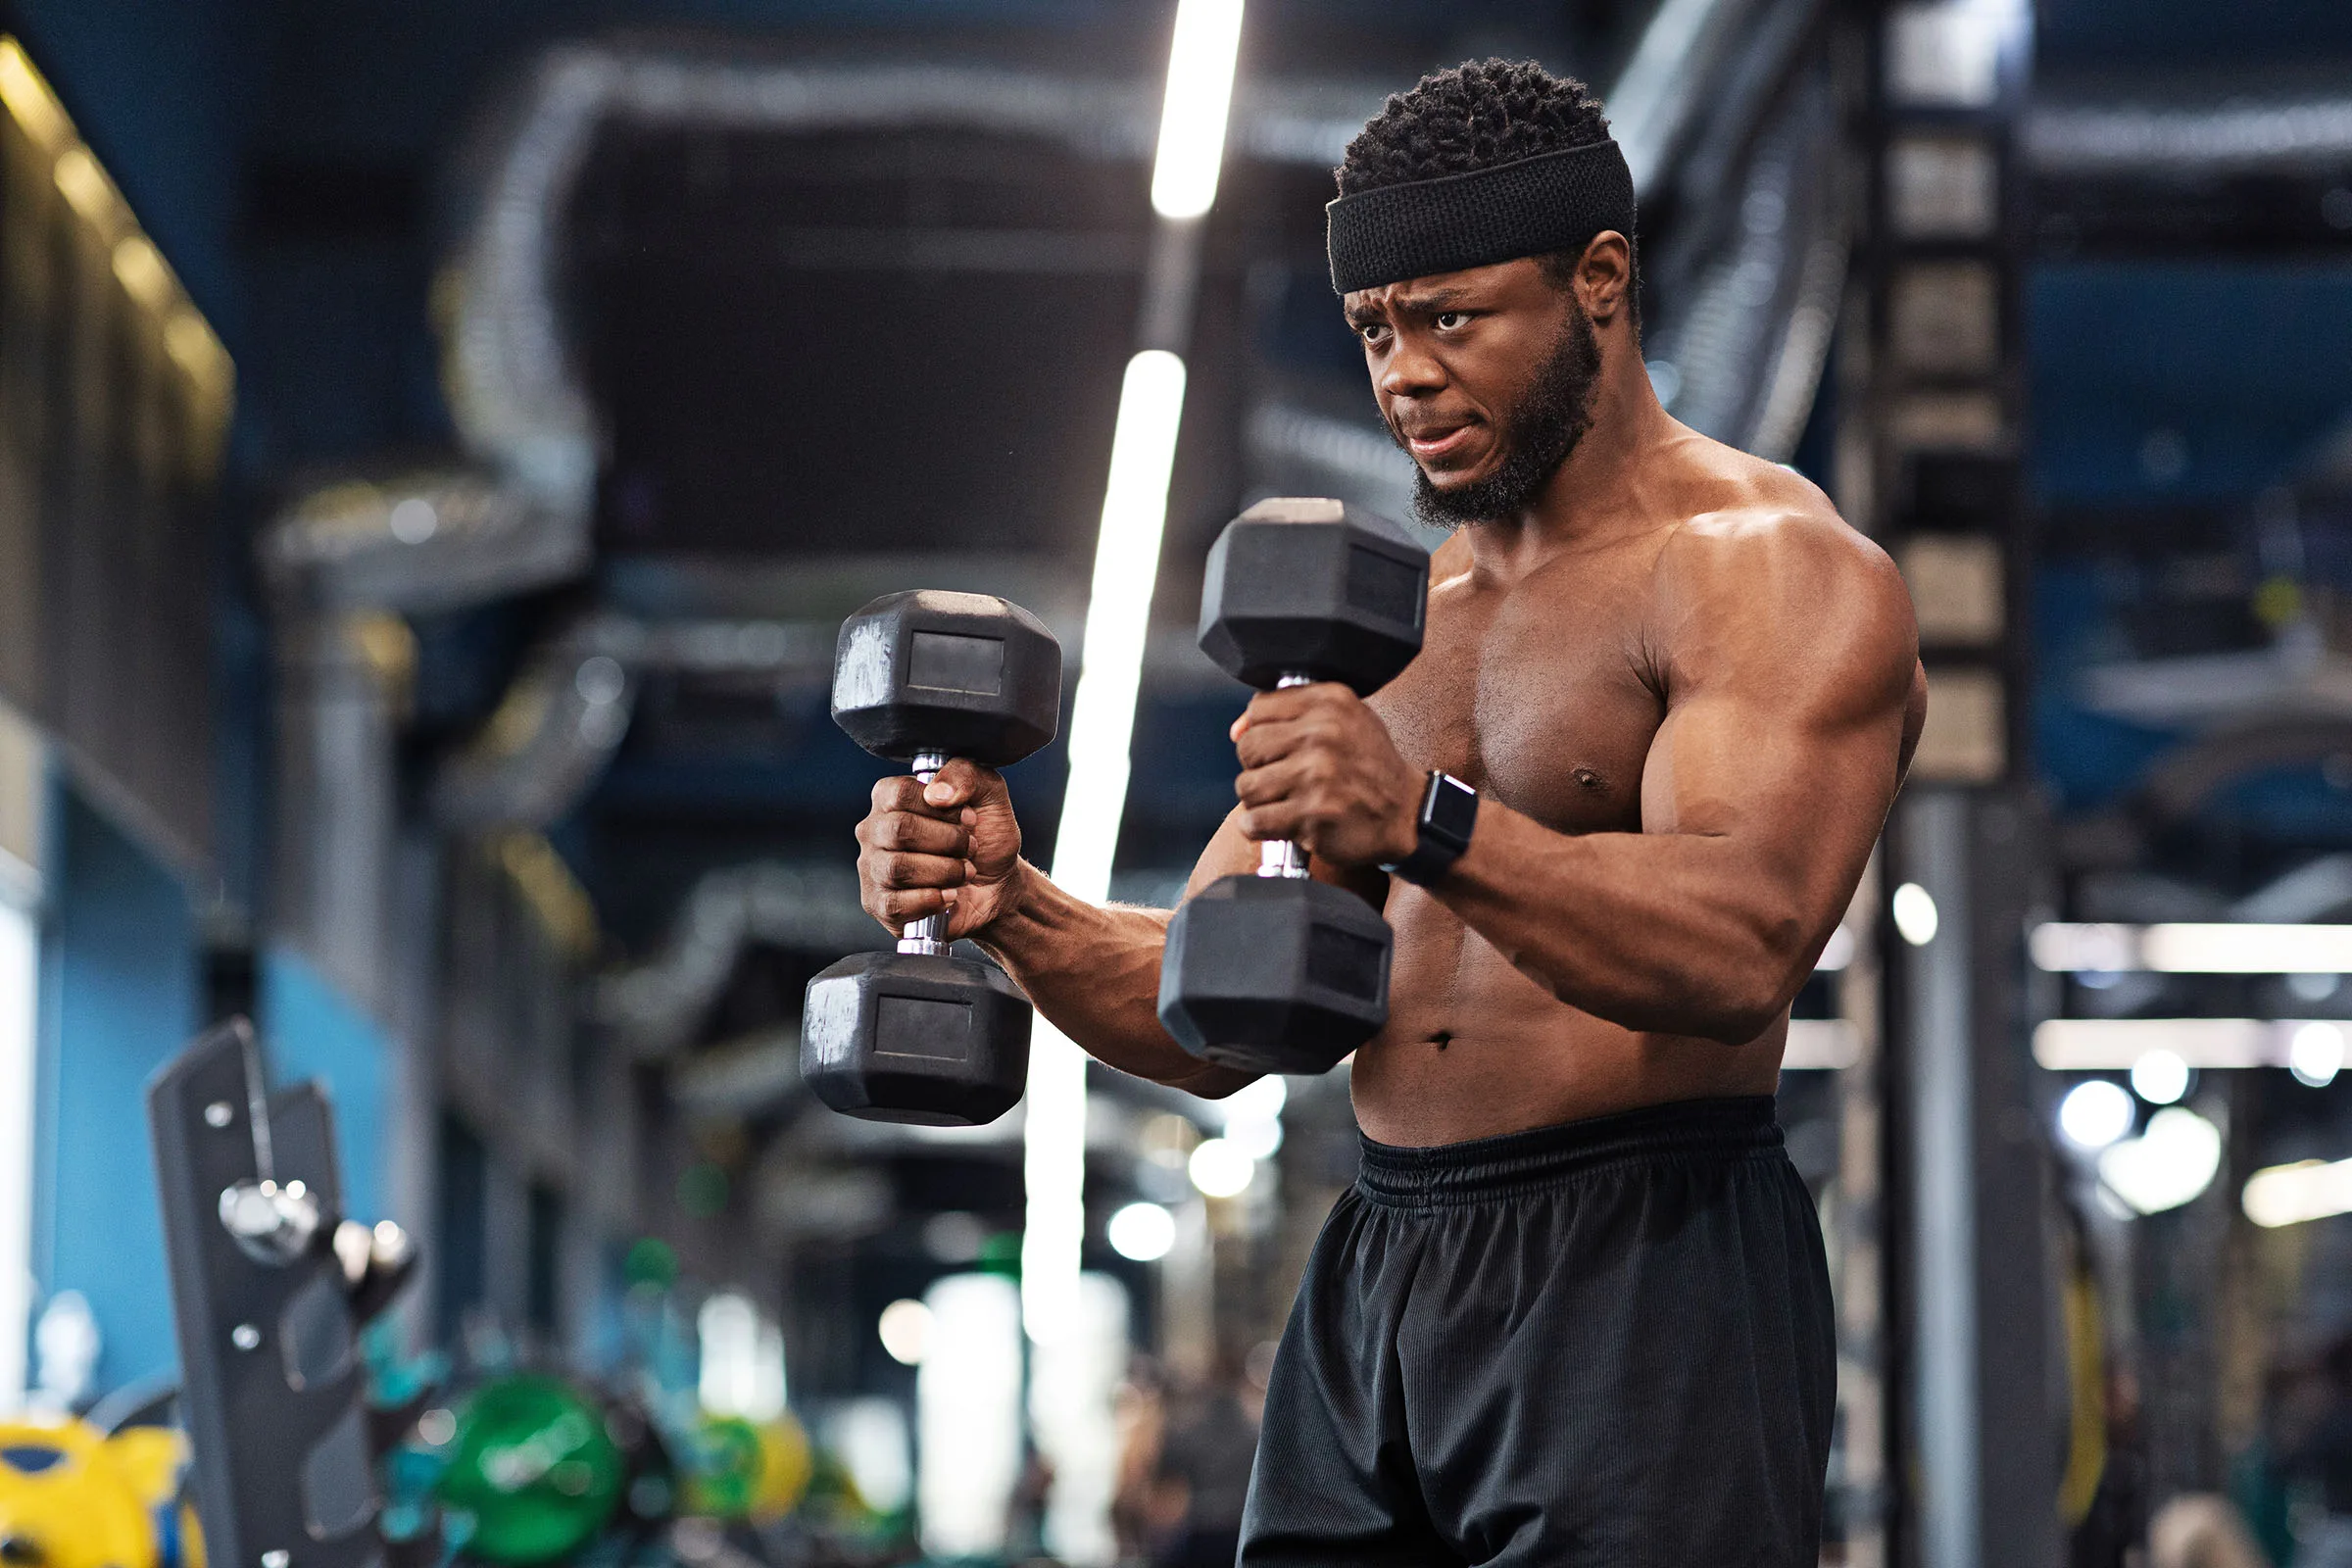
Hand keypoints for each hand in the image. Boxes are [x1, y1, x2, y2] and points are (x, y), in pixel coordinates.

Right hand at [854, 758, 1027, 940]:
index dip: (942, 808)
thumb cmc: (985, 836)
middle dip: (948, 841)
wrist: (996, 886)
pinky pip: (896, 904)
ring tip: (964, 872)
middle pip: (899, 829)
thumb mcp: (989, 795)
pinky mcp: (878, 904)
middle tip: (970, 848)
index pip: (900, 793)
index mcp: (890, 798)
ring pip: (899, 868)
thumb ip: (966, 775)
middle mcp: (874, 830)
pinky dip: (932, 899)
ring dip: (945, 871)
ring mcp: (872, 868)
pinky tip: (949, 895)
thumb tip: (936, 793)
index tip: (969, 818)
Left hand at [1231, 683, 1420, 868]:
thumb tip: (1237, 730)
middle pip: (1248, 747)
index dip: (1261, 731)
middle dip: (1259, 767)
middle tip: (1284, 779)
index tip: (1278, 748)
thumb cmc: (1370, 766)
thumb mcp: (1345, 719)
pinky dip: (1260, 827)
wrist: (1406, 814)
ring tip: (1286, 801)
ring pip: (1247, 786)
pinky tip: (1282, 823)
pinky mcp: (1311, 814)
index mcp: (1329, 702)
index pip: (1258, 709)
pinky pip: (1254, 821)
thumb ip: (1292, 712)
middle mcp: (1323, 734)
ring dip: (1260, 800)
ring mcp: (1316, 775)